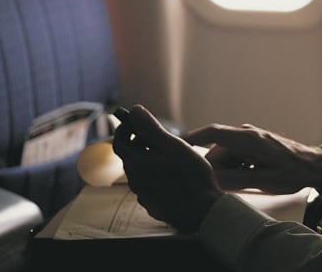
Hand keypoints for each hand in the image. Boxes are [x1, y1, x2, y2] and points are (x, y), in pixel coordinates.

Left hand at [112, 105, 224, 232]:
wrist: (203, 211)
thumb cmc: (191, 177)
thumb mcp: (174, 146)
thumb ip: (152, 129)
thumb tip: (135, 111)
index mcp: (137, 164)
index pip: (119, 142)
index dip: (124, 129)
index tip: (134, 121)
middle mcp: (136, 181)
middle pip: (130, 157)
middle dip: (138, 143)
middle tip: (154, 135)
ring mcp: (144, 195)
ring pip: (140, 172)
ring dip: (147, 159)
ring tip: (166, 154)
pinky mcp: (153, 205)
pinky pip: (148, 185)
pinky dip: (154, 175)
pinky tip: (171, 175)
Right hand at [182, 123, 321, 194]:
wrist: (315, 166)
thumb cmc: (293, 172)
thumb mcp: (264, 181)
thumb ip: (236, 179)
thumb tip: (210, 180)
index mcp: (248, 139)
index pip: (211, 134)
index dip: (190, 139)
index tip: (172, 146)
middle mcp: (246, 134)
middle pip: (217, 150)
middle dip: (216, 168)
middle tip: (222, 186)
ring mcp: (250, 138)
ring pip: (226, 155)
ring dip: (229, 169)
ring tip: (246, 182)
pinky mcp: (253, 144)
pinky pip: (236, 155)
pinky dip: (237, 167)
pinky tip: (251, 177)